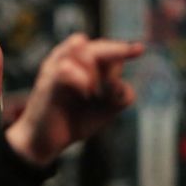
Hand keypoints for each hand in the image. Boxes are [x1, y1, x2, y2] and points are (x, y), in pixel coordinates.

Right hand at [6, 33, 144, 165]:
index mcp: (83, 64)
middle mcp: (68, 60)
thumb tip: (119, 83)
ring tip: (93, 91)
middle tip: (134, 53)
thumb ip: (120, 96)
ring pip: (80, 48)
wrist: (45, 141)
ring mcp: (55, 68)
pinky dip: (80, 78)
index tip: (139, 49)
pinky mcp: (46, 81)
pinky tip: (85, 92)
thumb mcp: (105, 110)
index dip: (122, 50)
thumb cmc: (73, 120)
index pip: (105, 49)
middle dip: (116, 50)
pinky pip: (65, 69)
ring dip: (95, 68)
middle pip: (95, 45)